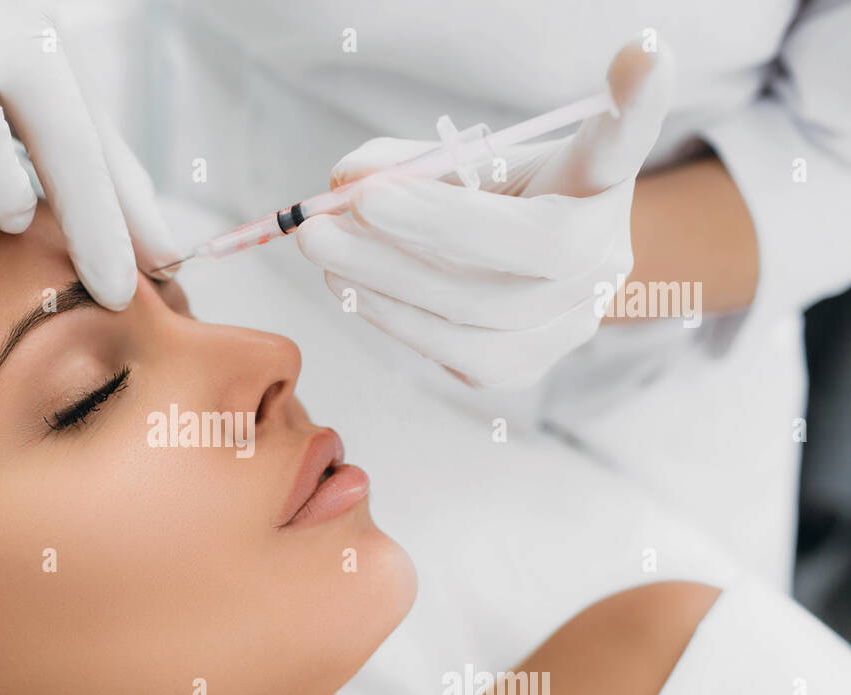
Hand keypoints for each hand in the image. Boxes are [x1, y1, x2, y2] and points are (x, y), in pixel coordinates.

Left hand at [296, 40, 674, 387]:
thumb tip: (345, 179)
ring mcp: (574, 321)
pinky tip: (353, 288)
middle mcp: (605, 255)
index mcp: (601, 182)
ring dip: (388, 278)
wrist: (504, 280)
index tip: (646, 50)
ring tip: (326, 247)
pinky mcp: (527, 367)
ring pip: (483, 311)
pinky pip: (458, 353)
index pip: (624, 139)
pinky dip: (395, 317)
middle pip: (536, 245)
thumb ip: (409, 162)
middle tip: (349, 203)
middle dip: (430, 224)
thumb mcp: (462, 163)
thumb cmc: (486, 204)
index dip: (637, 103)